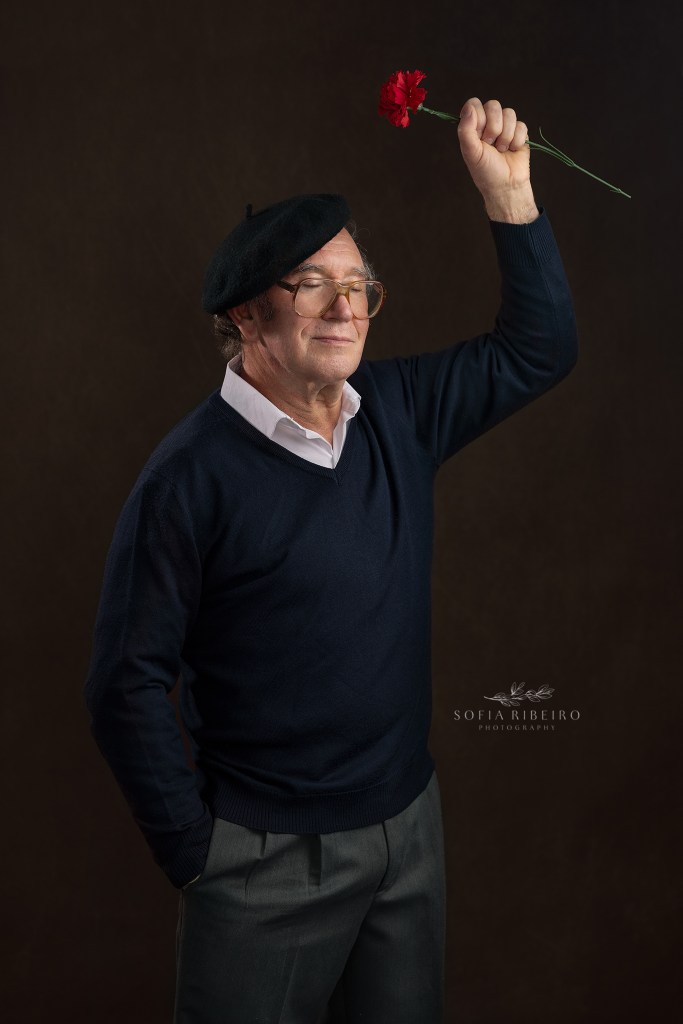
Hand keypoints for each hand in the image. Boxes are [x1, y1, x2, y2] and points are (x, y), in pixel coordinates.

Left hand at [457, 97, 537, 222]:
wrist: (506, 186)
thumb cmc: (486, 172)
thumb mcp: (471, 152)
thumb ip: (465, 130)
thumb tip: (469, 107)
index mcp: (473, 127)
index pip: (474, 104)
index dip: (478, 117)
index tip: (479, 136)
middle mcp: (488, 124)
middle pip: (493, 105)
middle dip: (494, 127)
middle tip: (491, 144)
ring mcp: (505, 127)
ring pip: (509, 113)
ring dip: (506, 136)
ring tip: (502, 150)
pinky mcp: (519, 132)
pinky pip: (521, 124)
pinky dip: (517, 140)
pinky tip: (513, 150)